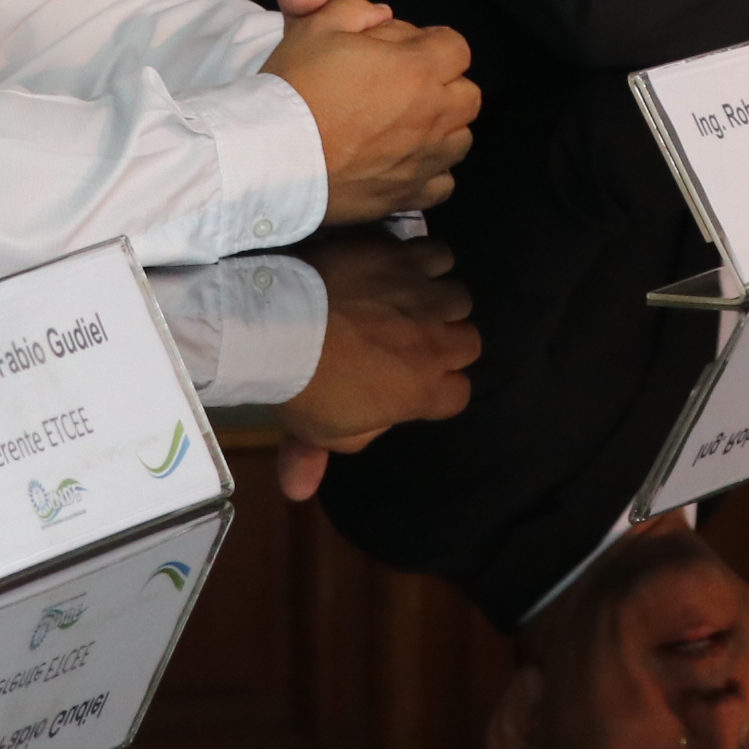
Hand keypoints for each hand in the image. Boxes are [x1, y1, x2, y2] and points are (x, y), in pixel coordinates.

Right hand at [263, 0, 478, 223]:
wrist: (271, 156)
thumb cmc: (296, 87)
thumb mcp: (315, 26)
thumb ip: (354, 7)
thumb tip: (381, 11)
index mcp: (418, 69)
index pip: (456, 47)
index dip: (429, 43)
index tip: (400, 50)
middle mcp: (433, 116)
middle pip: (467, 94)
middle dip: (443, 84)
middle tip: (402, 86)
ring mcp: (424, 161)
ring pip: (460, 140)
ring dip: (441, 128)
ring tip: (403, 126)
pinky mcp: (407, 197)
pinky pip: (442, 184)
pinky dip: (430, 172)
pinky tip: (402, 164)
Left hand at [273, 233, 478, 498]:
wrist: (279, 324)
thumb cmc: (303, 385)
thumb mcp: (314, 431)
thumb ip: (319, 457)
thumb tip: (296, 494)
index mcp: (422, 391)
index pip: (459, 394)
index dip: (437, 389)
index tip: (413, 383)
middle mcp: (435, 342)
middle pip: (469, 341)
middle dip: (446, 341)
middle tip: (412, 338)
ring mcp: (421, 296)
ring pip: (458, 296)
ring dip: (438, 299)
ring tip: (409, 299)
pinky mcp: (402, 258)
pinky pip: (438, 255)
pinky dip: (425, 260)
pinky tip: (402, 267)